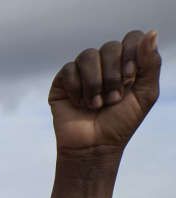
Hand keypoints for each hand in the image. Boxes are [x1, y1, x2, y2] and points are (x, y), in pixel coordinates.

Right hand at [50, 30, 159, 160]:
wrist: (94, 146)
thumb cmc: (121, 123)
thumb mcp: (146, 94)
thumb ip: (151, 63)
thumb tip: (152, 32)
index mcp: (127, 62)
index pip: (131, 39)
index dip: (131, 55)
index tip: (129, 80)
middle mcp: (105, 63)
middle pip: (110, 47)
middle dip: (113, 76)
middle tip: (113, 99)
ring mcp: (83, 71)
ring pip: (88, 56)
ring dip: (95, 84)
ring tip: (96, 104)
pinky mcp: (63, 81)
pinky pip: (69, 70)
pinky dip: (77, 90)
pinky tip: (80, 104)